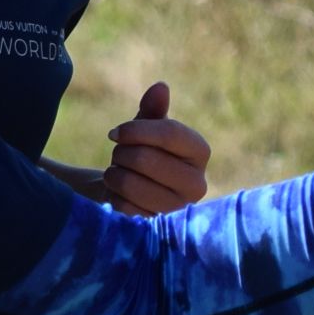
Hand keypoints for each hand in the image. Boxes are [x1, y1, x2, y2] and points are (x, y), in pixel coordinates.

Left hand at [103, 82, 212, 214]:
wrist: (132, 196)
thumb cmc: (142, 157)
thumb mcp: (146, 131)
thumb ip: (153, 110)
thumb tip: (160, 87)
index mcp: (200, 152)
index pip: (170, 133)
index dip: (136, 130)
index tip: (115, 133)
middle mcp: (198, 184)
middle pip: (145, 158)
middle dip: (122, 154)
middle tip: (121, 157)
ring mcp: (178, 209)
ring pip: (129, 182)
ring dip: (114, 176)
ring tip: (120, 176)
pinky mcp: (158, 227)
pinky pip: (123, 206)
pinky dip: (114, 198)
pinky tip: (121, 197)